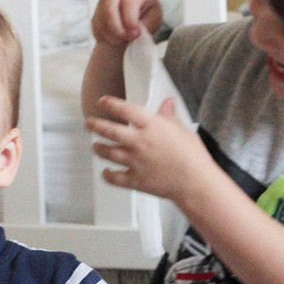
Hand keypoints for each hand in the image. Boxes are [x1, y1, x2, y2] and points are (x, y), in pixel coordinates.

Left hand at [86, 95, 212, 203]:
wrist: (194, 182)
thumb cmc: (192, 156)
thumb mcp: (182, 129)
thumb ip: (169, 115)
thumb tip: (168, 102)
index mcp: (151, 126)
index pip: (124, 110)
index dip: (110, 104)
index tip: (102, 102)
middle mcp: (139, 142)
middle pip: (109, 131)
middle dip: (95, 125)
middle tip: (89, 123)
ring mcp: (134, 161)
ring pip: (108, 153)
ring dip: (99, 149)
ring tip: (95, 146)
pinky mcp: (135, 180)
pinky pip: (115, 178)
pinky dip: (108, 175)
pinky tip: (106, 172)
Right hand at [90, 0, 162, 47]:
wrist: (137, 21)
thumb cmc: (147, 17)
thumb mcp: (154, 20)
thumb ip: (145, 25)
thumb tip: (134, 30)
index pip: (129, 2)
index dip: (130, 20)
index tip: (135, 33)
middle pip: (109, 8)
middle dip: (117, 28)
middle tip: (127, 39)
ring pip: (101, 19)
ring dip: (112, 35)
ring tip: (124, 41)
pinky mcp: (97, 12)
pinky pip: (96, 27)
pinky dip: (105, 37)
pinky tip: (116, 39)